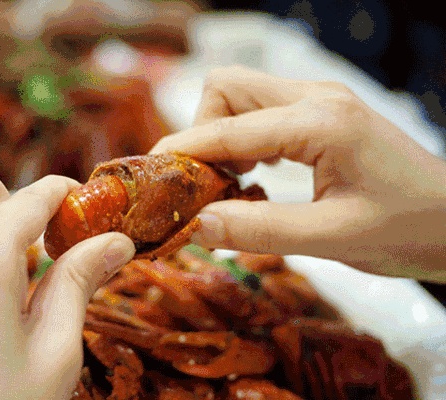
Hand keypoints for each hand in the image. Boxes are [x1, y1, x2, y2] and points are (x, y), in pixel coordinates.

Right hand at [150, 66, 445, 282]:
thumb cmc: (407, 230)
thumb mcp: (331, 239)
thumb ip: (259, 230)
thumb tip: (195, 226)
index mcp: (320, 121)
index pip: (227, 126)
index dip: (183, 151)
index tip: (152, 179)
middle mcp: (316, 97)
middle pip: (227, 87)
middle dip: (201, 133)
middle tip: (202, 186)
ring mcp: (320, 100)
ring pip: (242, 95)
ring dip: (221, 136)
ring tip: (228, 185)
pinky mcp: (322, 113)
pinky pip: (262, 111)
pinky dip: (243, 139)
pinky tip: (256, 176)